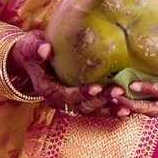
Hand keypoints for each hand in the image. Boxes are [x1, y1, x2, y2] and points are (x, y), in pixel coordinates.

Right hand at [10, 29, 125, 117]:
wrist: (32, 57)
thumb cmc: (32, 50)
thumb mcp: (30, 46)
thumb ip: (36, 49)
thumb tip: (45, 49)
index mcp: (48, 90)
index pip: (65, 95)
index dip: (80, 93)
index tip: (96, 87)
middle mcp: (60, 100)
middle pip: (82, 106)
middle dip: (101, 101)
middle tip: (118, 90)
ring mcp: (71, 102)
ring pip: (91, 110)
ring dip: (109, 109)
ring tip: (127, 106)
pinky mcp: (80, 99)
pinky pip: (96, 108)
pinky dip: (111, 109)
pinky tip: (126, 108)